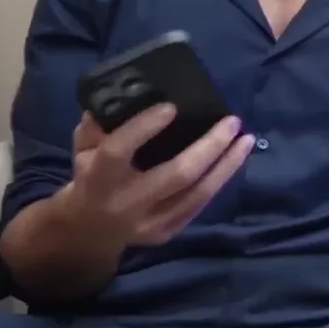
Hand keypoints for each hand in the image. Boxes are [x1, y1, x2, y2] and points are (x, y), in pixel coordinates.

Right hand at [65, 105, 254, 247]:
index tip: (172, 106)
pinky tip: (235, 159)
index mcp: (99, 178)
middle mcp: (126, 203)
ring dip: (227, 164)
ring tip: (245, 139)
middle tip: (232, 121)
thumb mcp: (83, 150)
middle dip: (210, 146)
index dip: (144, 128)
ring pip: (198, 193)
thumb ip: (97, 125)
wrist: (90, 230)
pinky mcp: (166, 233)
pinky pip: (200, 204)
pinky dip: (220, 179)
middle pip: (177, 175)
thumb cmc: (91, 177)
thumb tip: (122, 94)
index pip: (119, 151)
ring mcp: (149, 223)